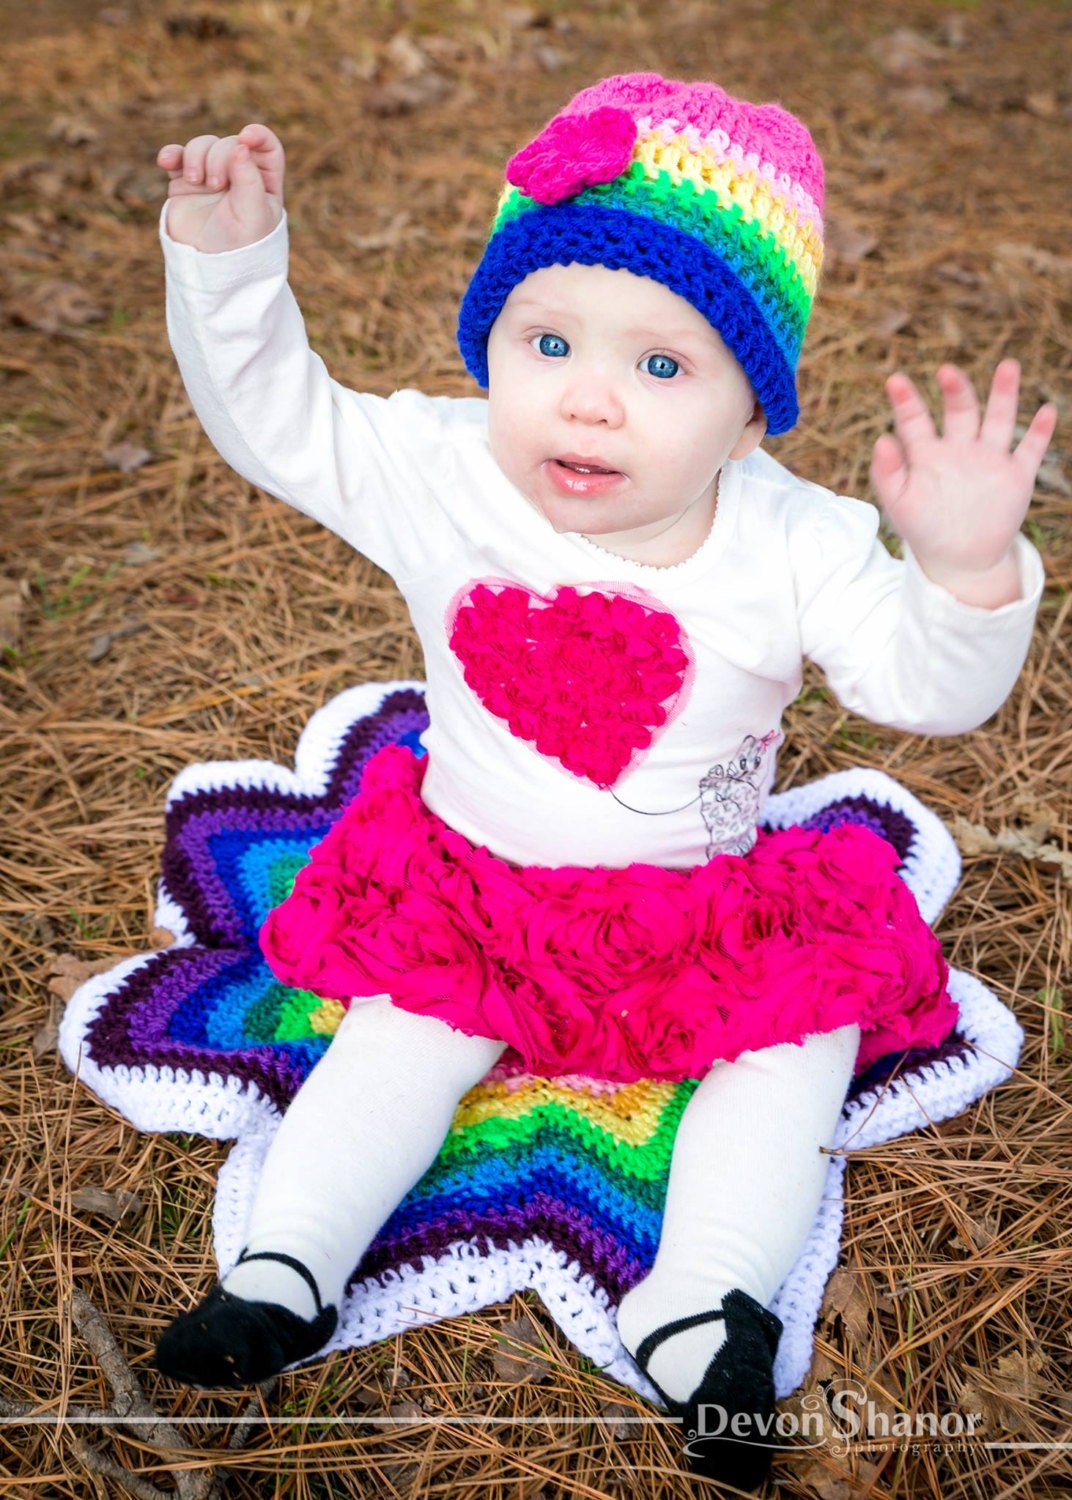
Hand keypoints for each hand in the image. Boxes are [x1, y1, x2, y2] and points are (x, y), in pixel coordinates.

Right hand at [157, 123, 283, 253]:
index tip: (245, 137)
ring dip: (195, 156)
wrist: (208, 269)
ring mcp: (211, 177)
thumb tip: (240, 144)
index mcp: (264, 183)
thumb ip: (249, 179)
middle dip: (219, 157)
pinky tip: (166, 162)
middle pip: (228, 144)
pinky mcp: (185, 183)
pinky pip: (177, 157)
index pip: (266, 147)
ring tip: (194, 181)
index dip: (257, 135)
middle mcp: (239, 176)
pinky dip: (171, 155)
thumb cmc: (239, 246)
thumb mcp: (252, 215)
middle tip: (215, 185)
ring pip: (202, 145)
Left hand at [870, 360, 1056, 606]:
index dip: (905, 402)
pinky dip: (1040, 432)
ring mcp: (990, 459)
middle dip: (956, 391)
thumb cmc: (924, 528)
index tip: (894, 381)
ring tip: (1008, 366)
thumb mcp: (899, 504)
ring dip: (1004, 394)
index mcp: (928, 453)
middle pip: (960, 411)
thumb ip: (886, 474)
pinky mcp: (1016, 476)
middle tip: (947, 372)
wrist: (960, 559)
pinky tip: (1047, 411)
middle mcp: (960, 448)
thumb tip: (881, 439)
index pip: (915, 421)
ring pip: (999, 419)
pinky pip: (1030, 450)